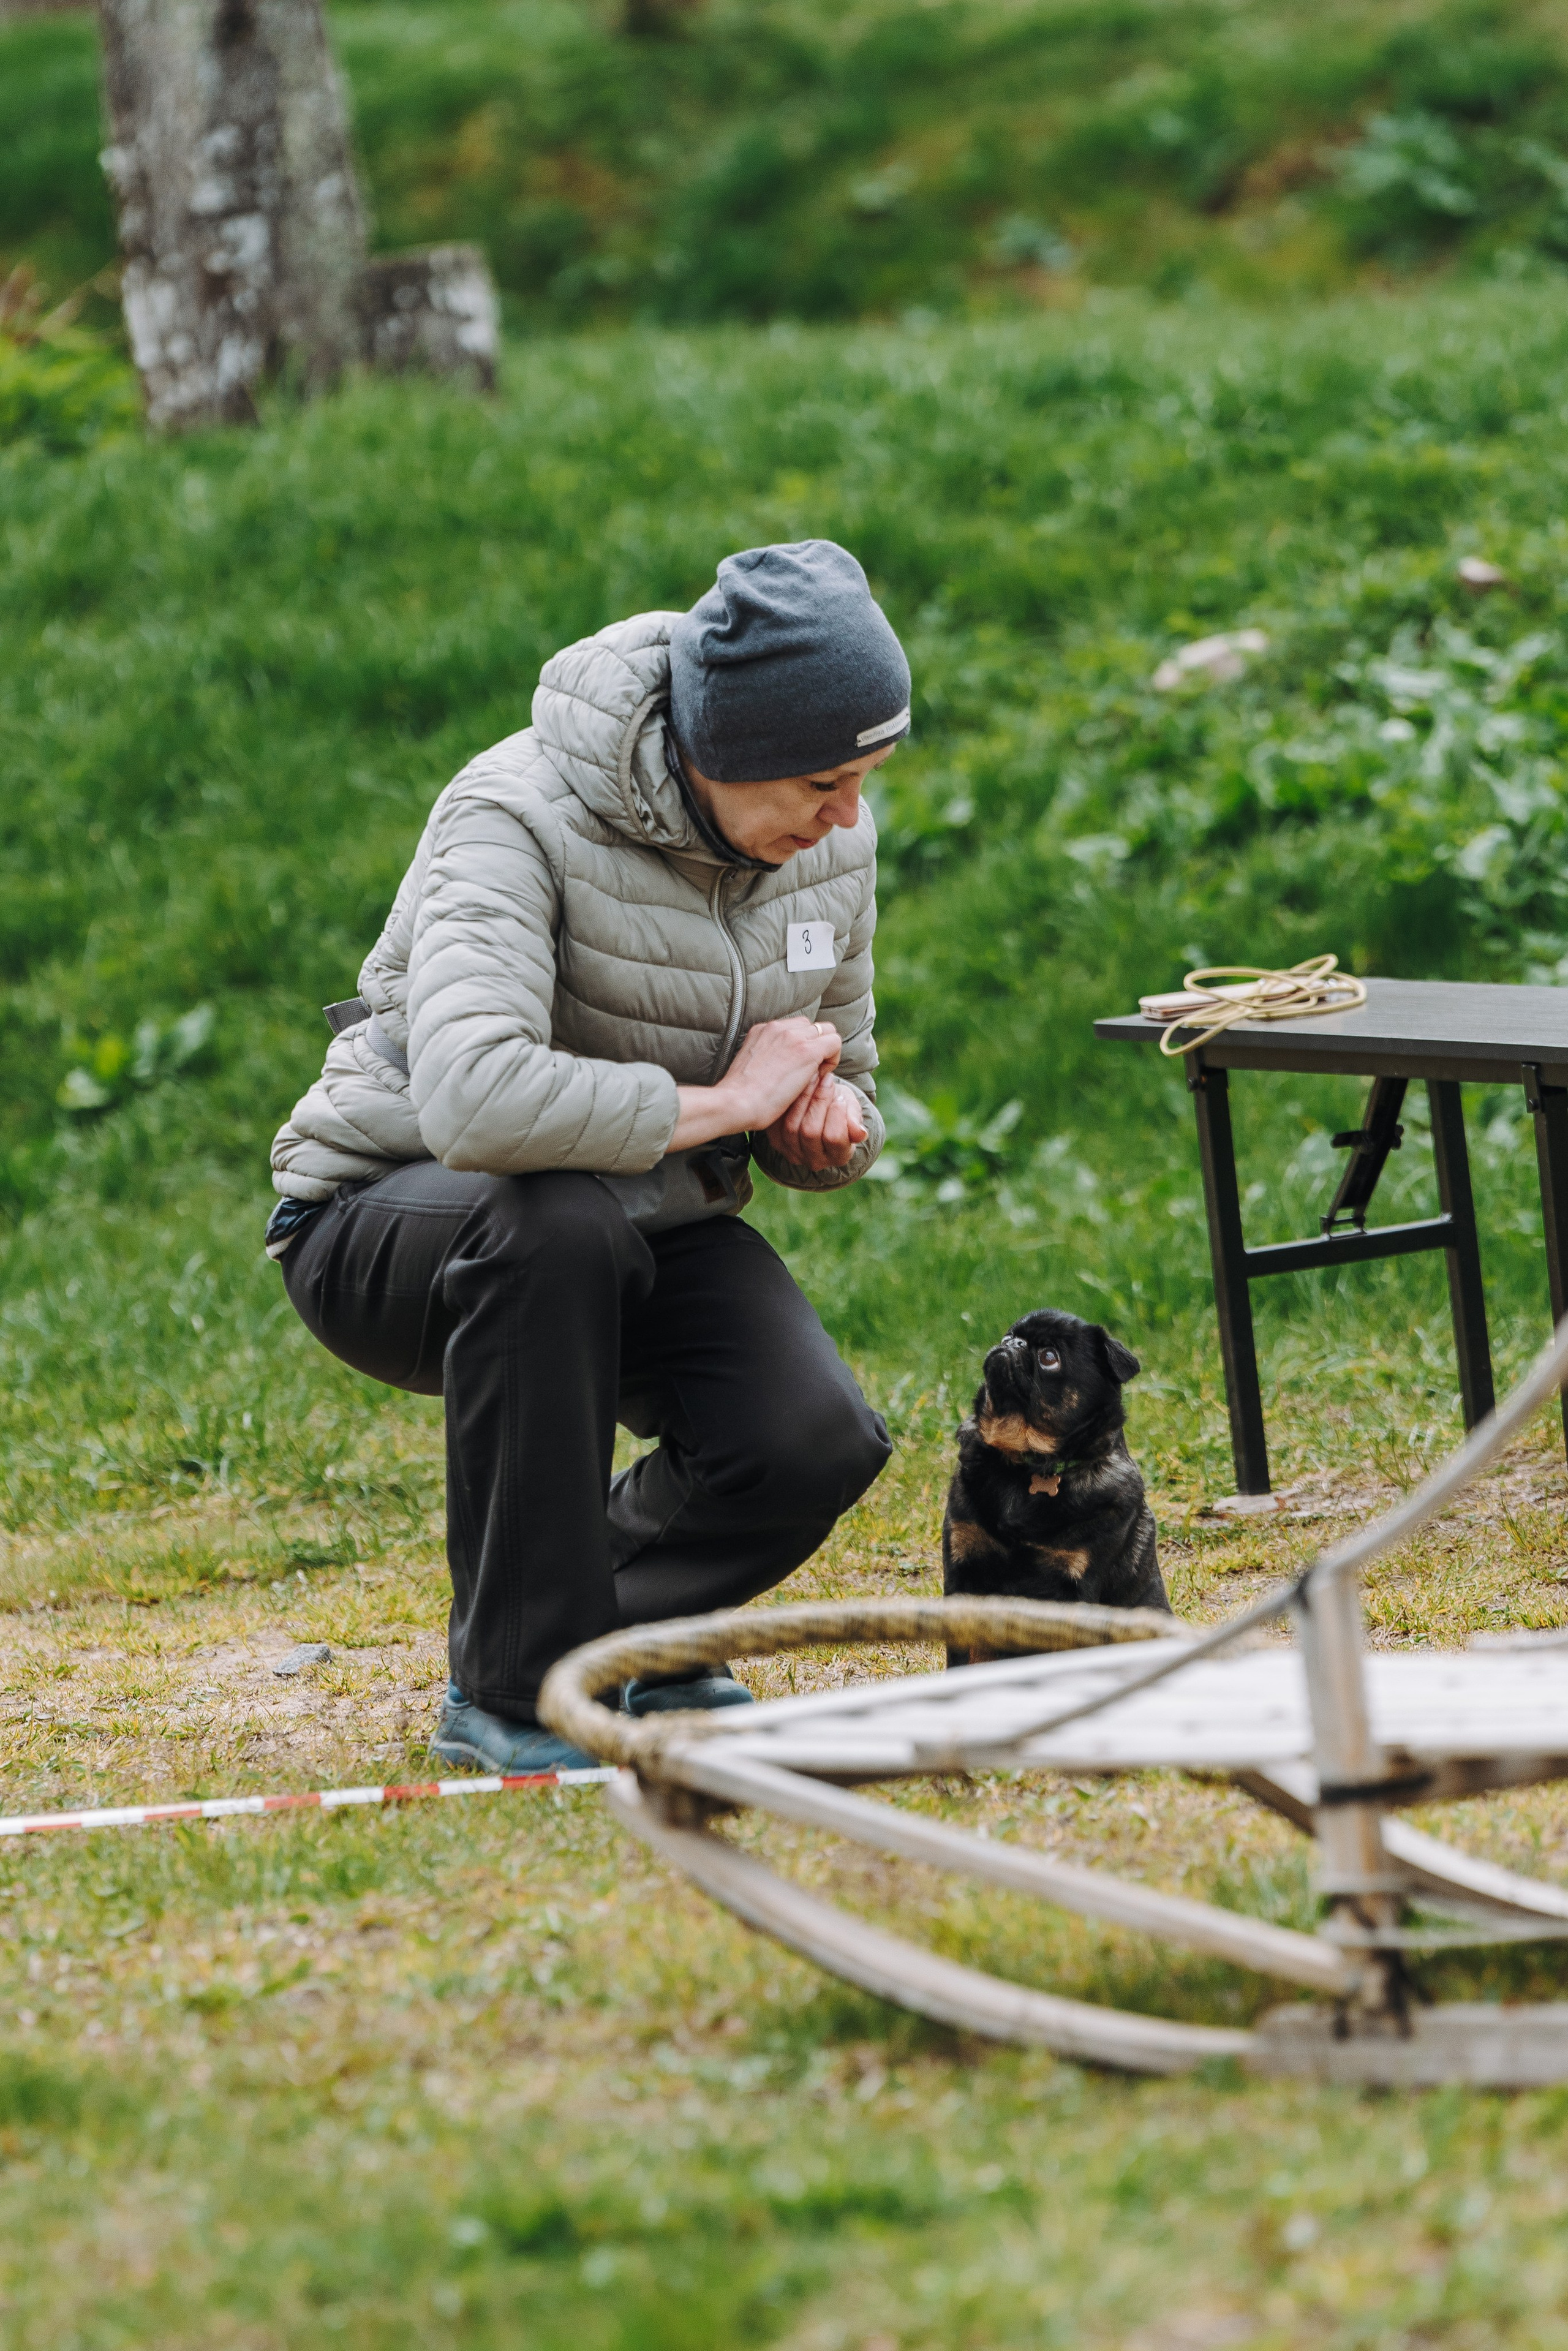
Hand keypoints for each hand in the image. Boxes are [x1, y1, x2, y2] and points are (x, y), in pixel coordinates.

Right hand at [669, 1018, 841, 1152]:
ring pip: (826, 1031)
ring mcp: (793, 1037)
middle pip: (812, 1026)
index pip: (794, 1027)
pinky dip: (833, 1059)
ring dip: (826, 1051)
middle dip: (816, 1045)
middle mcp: (778, 1027)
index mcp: (762, 1031)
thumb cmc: (739, 1096)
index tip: (797, 1067)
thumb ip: (766, 1057)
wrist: (735, 1102)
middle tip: (810, 1071)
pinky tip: (821, 1076)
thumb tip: (782, 1065)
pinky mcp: (807, 1051)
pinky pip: (835, 1043)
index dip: (802, 1045)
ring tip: (816, 1074)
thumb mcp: (750, 1066)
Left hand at [763, 1069, 867, 1172]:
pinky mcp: (778, 1143)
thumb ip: (856, 1120)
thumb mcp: (852, 1109)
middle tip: (825, 1080)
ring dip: (803, 1099)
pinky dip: (788, 1103)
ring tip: (812, 1079)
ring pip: (792, 1128)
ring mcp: (794, 1154)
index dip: (837, 1114)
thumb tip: (861, 1134)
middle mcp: (816, 1160)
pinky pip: (778, 1124)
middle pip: (811, 1132)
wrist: (822, 1107)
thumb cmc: (840, 1107)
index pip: (835, 1138)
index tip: (840, 1096)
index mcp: (839, 1155)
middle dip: (818, 1102)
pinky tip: (797, 1087)